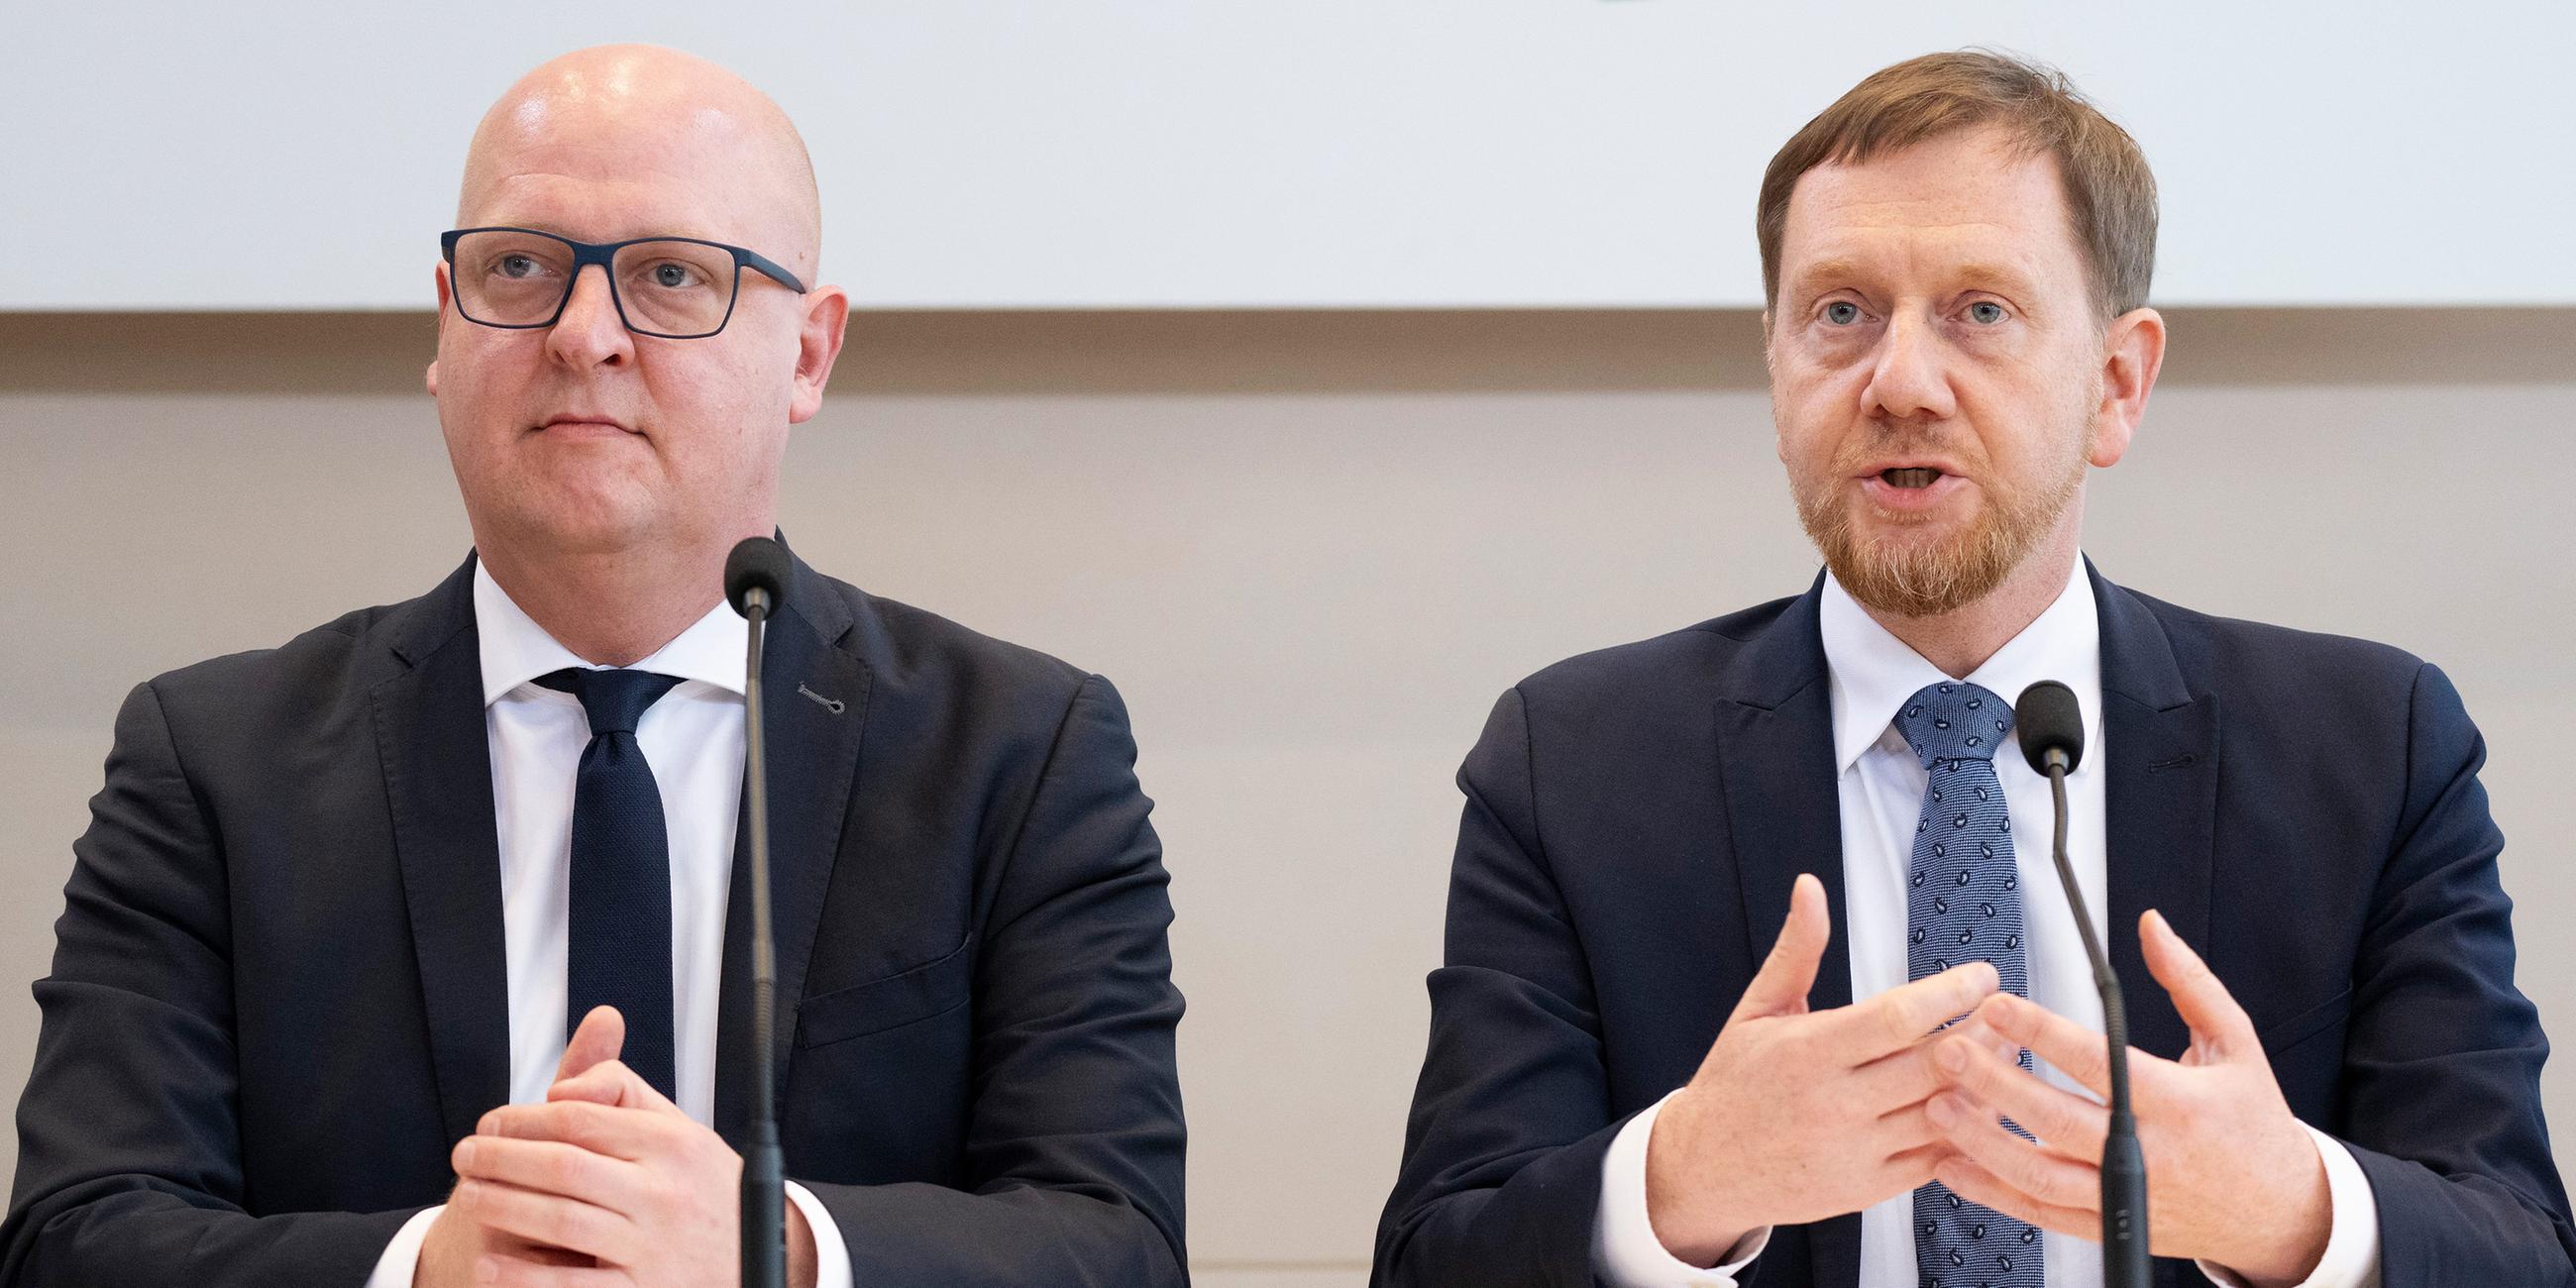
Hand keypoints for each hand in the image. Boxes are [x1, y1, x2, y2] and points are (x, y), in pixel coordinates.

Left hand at [447, 1006, 819, 1287]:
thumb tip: (562, 1089)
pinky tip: (493, 1262)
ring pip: (561, 1221)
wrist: (756, 1257)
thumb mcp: (678, 1129)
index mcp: (671, 1144)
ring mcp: (652, 1246)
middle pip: (562, 1166)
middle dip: (501, 1159)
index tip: (492, 1123)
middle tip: (465, 1156)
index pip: (580, 1119)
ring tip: (470, 1197)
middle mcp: (663, 1192)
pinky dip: (525, 1275)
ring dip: (503, 1208)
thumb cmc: (703, 1191)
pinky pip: (573, 1285)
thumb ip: (622, 1093)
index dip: (523, 1119)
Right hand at [1646, 874, 2007, 1263]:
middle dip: (1982, 1034)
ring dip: (1984, 1084)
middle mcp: (1833, 1104)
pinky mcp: (1868, 1189)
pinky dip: (1966, 1133)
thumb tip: (1809, 889)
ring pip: (1944, 1115)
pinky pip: (1936, 1161)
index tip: (1982, 978)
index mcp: (1807, 1052)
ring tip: (2002, 1055)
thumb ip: (1797, 950)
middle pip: (1932, 1065)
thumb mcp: (1758, 1009)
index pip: (1898, 1018)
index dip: (1951, 995)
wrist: (1706, 1167)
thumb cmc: (1734, 1082)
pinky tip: (1977, 1106)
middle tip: (2005, 1012)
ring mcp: (1854, 1151)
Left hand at [1925, 910, 2330, 1285]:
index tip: (1998, 1006)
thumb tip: (2151, 926)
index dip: (2042, 1033)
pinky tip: (1953, 1166)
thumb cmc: (2253, 1121)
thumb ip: (2188, 981)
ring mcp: (2124, 1197)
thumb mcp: (2235, 1043)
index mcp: (2177, 1103)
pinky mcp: (2109, 1228)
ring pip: (2038, 1175)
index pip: (2098, 1063)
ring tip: (1937, 1106)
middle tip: (1949, 1052)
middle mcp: (2146, 1155)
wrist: (2279, 1212)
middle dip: (1995, 1083)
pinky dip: (1993, 1193)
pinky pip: (2040, 1214)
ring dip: (1981, 1141)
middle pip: (2056, 1120)